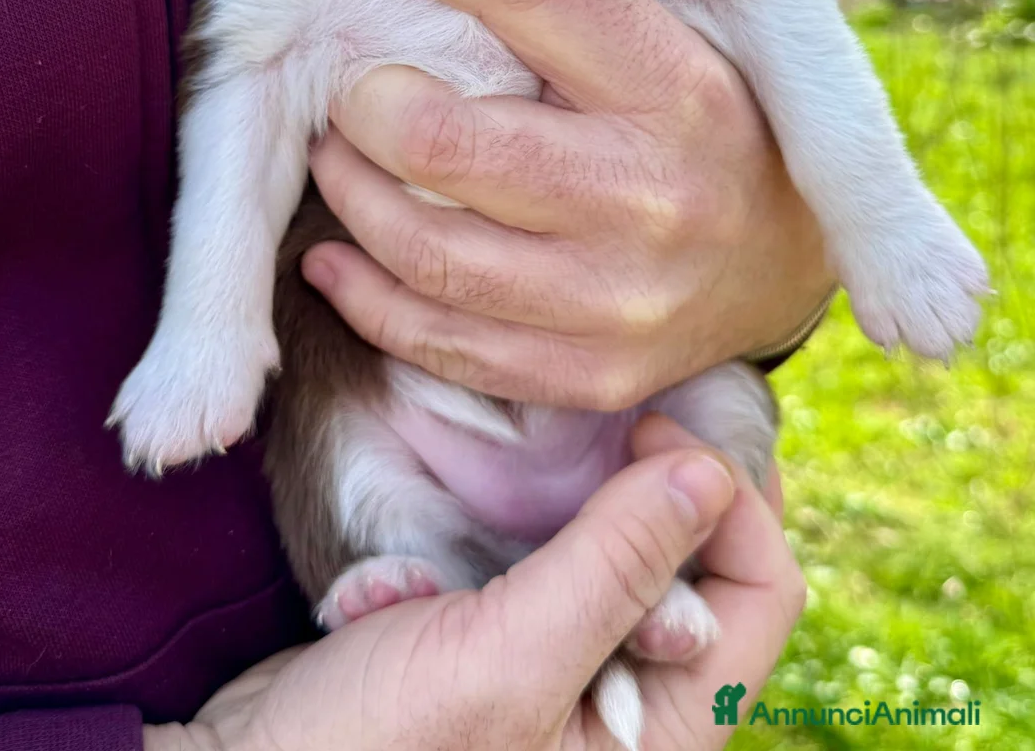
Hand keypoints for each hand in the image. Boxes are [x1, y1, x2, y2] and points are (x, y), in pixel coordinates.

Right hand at [144, 420, 804, 750]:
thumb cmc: (371, 747)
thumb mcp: (504, 659)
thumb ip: (615, 568)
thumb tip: (713, 470)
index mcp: (663, 734)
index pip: (761, 590)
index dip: (727, 498)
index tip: (650, 428)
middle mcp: (637, 705)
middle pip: (708, 562)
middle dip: (662, 484)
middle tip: (613, 415)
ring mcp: (578, 666)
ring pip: (633, 546)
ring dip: (587, 498)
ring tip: (531, 465)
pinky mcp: (519, 633)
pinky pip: (561, 553)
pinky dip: (526, 521)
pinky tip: (455, 539)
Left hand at [295, 0, 833, 409]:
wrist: (788, 264)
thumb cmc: (707, 121)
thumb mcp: (673, 38)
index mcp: (679, 86)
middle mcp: (655, 197)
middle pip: (442, 142)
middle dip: (366, 102)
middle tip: (353, 87)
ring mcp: (624, 301)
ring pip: (423, 249)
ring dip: (349, 195)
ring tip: (337, 158)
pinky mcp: (594, 374)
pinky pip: (441, 343)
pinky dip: (365, 297)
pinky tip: (338, 259)